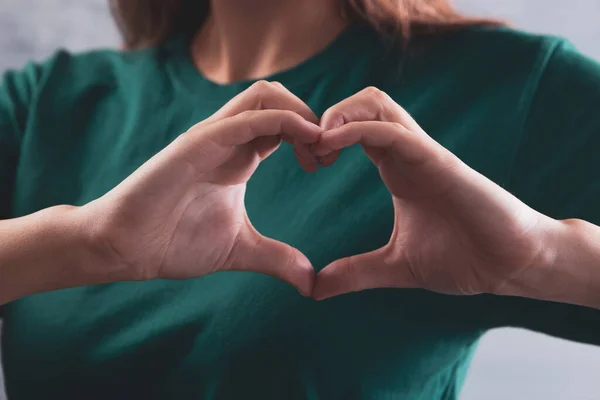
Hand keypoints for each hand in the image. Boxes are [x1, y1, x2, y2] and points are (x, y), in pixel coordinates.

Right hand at [82, 81, 320, 295]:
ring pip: (265, 95)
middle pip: (279, 98)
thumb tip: (311, 280)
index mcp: (241, 156)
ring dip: (302, 113)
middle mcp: (229, 139)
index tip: (325, 165)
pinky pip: (247, 117)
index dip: (312, 138)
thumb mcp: (242, 249)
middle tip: (326, 155)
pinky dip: (283, 121)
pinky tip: (304, 141)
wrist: (127, 248)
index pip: (285, 124)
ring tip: (317, 148)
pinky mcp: (198, 142)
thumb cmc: (175, 241)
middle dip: (312, 119)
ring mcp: (212, 136)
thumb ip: (278, 258)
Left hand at [311, 87, 554, 299]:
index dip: (321, 138)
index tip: (304, 164)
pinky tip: (331, 146)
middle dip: (325, 117)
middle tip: (306, 152)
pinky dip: (357, 129)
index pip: (352, 129)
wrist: (508, 265)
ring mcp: (422, 152)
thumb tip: (315, 289)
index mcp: (395, 167)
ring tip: (318, 144)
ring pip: (375, 103)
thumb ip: (355, 272)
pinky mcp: (437, 160)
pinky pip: (393, 130)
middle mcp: (406, 152)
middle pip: (361, 104)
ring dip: (339, 115)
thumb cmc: (461, 258)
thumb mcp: (395, 267)